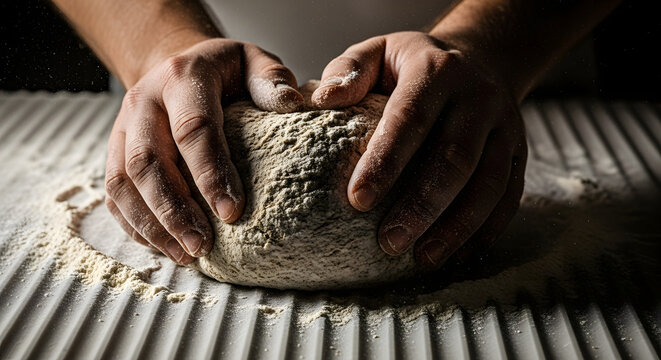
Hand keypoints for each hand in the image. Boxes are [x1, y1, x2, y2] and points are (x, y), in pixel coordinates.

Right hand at [105, 38, 303, 263]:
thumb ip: (271, 79)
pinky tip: (164, 246)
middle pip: (148, 161)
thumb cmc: (224, 72)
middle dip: (174, 210)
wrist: (177, 64)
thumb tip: (292, 105)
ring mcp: (123, 127)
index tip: (232, 213)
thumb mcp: (252, 62)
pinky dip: (135, 224)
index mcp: (182, 77)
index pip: (193, 129)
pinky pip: (114, 192)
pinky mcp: (114, 150)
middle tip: (203, 246)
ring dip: (152, 224)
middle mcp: (143, 102)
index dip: (210, 173)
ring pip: (123, 182)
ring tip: (186, 254)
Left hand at [312, 31, 526, 268]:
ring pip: (488, 184)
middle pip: (454, 158)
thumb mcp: (378, 51)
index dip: (386, 161)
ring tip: (423, 259)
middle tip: (389, 243)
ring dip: (456, 227)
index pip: (411, 119)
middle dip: (422, 206)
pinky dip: (485, 231)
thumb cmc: (413, 64)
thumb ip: (348, 70)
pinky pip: (509, 197)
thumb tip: (324, 101)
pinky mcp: (519, 153)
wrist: (478, 58)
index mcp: (437, 71)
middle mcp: (478, 98)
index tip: (358, 200)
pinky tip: (458, 255)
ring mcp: (505, 127)